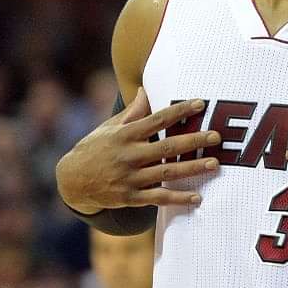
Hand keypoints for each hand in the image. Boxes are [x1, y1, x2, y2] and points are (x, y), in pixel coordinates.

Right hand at [56, 89, 218, 213]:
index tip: (201, 103)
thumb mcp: (109, 128)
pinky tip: (197, 198)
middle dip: (193, 141)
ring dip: (192, 169)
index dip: (179, 111)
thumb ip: (132, 113)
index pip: (157, 120)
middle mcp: (128, 156)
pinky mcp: (130, 197)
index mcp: (125, 136)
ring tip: (215, 164)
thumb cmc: (94, 149)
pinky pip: (157, 198)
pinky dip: (177, 198)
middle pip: (166, 147)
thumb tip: (145, 90)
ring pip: (166, 173)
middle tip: (216, 137)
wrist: (70, 182)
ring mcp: (129, 178)